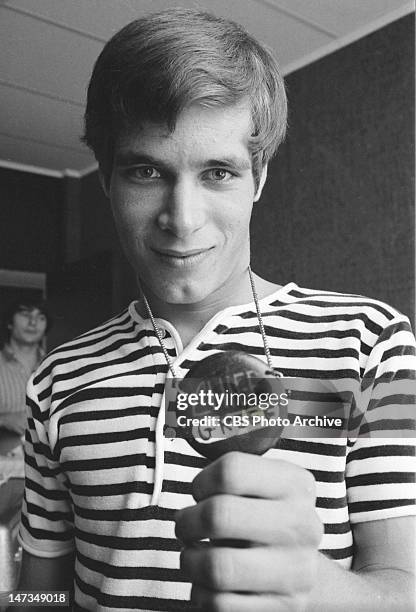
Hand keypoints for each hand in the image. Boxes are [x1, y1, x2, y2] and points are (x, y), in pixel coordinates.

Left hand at [175, 452, 322, 610]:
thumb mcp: (264, 485)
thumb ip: (232, 474)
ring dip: (189, 561)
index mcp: (296, 485)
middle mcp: (302, 525)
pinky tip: (209, 583)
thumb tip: (192, 479)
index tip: (199, 492)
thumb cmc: (265, 518)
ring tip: (192, 555)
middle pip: (219, 515)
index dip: (201, 481)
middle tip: (185, 525)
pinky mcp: (281, 609)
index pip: (231, 471)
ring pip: (216, 567)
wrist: (304, 571)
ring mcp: (295, 572)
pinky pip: (218, 604)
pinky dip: (200, 593)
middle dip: (186, 521)